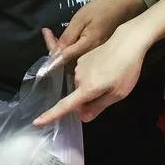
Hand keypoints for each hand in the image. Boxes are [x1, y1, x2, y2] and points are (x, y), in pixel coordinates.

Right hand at [34, 24, 149, 125]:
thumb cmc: (127, 70)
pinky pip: (83, 74)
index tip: (37, 122)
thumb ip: (98, 106)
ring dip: (91, 85)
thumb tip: (82, 117)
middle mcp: (78, 77)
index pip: (65, 105)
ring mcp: (78, 66)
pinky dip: (92, 75)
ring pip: (81, 84)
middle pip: (78, 94)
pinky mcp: (81, 58)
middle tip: (110, 91)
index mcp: (87, 88)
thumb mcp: (118, 93)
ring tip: (111, 76)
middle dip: (89, 97)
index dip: (51, 115)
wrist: (127, 42)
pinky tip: (107, 68)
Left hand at [46, 0, 143, 68]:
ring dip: (60, 48)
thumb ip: (68, 36)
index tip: (46, 33)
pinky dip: (69, 48)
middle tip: (48, 33)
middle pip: (67, 60)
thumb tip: (55, 52)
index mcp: (88, 47)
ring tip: (53, 35)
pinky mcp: (97, 52)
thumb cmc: (102, 9)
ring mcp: (95, 55)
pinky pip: (80, 54)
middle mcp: (92, 55)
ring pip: (73, 58)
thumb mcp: (81, 18)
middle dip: (54, 48)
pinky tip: (66, 39)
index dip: (51, 49)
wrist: (124, 6)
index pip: (64, 57)